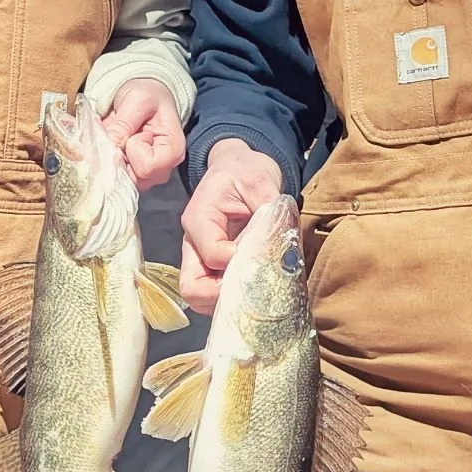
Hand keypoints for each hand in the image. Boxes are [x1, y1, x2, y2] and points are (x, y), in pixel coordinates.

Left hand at [101, 79, 185, 191]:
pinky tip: (115, 145)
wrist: (146, 97)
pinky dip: (108, 162)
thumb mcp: (137, 100)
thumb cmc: (149, 96)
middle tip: (122, 133)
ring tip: (119, 137)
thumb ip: (124, 123)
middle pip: (134, 178)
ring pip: (122, 181)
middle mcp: (164, 170)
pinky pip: (115, 178)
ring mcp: (149, 176)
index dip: (133, 148)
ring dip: (112, 159)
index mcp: (173, 151)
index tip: (135, 131)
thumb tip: (108, 146)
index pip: (146, 166)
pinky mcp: (135, 176)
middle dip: (119, 156)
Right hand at [179, 139, 283, 313]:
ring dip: (227, 302)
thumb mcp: (258, 179)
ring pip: (200, 298)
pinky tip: (254, 291)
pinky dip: (232, 301)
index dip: (238, 263)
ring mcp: (200, 259)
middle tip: (252, 291)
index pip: (212, 255)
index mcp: (199, 219)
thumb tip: (280, 241)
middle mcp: (193, 244)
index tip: (262, 257)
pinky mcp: (211, 269)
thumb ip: (268, 210)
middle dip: (221, 296)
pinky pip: (214, 296)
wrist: (238, 169)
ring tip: (255, 292)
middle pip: (192, 287)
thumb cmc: (244, 171)